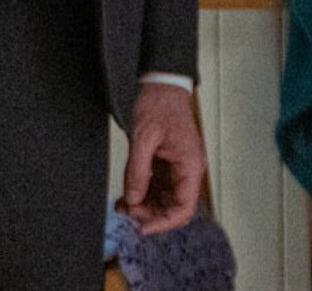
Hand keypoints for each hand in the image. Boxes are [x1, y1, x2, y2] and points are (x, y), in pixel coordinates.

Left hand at [119, 81, 206, 234]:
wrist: (162, 85)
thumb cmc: (160, 104)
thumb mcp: (143, 138)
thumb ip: (138, 171)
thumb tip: (133, 199)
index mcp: (189, 165)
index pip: (183, 207)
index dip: (163, 222)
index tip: (141, 227)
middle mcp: (187, 170)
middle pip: (173, 207)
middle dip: (149, 213)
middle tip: (125, 210)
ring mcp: (178, 168)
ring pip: (164, 200)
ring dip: (144, 205)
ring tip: (122, 204)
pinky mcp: (167, 164)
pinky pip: (158, 187)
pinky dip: (142, 193)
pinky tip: (127, 194)